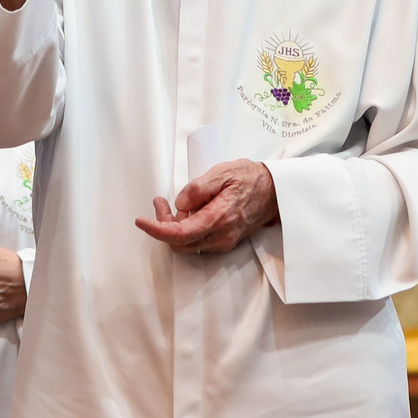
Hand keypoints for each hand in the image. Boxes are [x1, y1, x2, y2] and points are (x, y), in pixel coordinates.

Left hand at [135, 159, 278, 254]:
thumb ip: (199, 188)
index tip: (141, 221)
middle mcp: (221, 236)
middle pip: (179, 243)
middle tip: (159, 202)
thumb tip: (180, 204)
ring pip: (187, 244)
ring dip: (173, 227)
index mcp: (218, 219)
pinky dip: (185, 228)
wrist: (277, 191)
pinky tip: (187, 211)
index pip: (179, 234)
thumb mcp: (223, 173)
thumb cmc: (251, 178)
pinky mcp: (225, 240)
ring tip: (169, 203)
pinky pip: (197, 241)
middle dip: (163, 225)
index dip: (156, 230)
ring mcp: (224, 241)